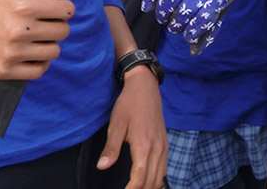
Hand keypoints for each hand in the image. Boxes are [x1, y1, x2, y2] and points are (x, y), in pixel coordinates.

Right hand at [0, 0, 73, 78]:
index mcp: (23, 6)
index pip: (66, 11)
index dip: (63, 8)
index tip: (55, 7)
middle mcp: (21, 31)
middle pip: (62, 32)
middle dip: (57, 25)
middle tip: (46, 22)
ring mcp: (12, 53)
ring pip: (53, 52)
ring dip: (49, 45)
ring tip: (39, 38)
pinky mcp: (4, 70)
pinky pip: (38, 71)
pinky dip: (38, 64)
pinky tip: (31, 54)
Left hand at [97, 67, 166, 188]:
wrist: (145, 87)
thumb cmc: (129, 104)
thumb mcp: (116, 124)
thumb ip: (111, 148)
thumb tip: (102, 166)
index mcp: (144, 145)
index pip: (139, 178)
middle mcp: (157, 148)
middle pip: (152, 181)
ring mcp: (163, 146)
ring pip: (160, 176)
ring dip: (150, 187)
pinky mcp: (164, 143)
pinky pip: (164, 167)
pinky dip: (157, 179)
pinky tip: (149, 182)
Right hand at [141, 0, 231, 48]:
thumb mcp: (216, 7)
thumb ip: (207, 29)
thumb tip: (194, 51)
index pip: (203, 16)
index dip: (192, 30)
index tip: (187, 36)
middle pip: (186, 8)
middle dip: (177, 23)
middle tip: (174, 26)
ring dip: (163, 12)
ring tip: (163, 17)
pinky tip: (149, 6)